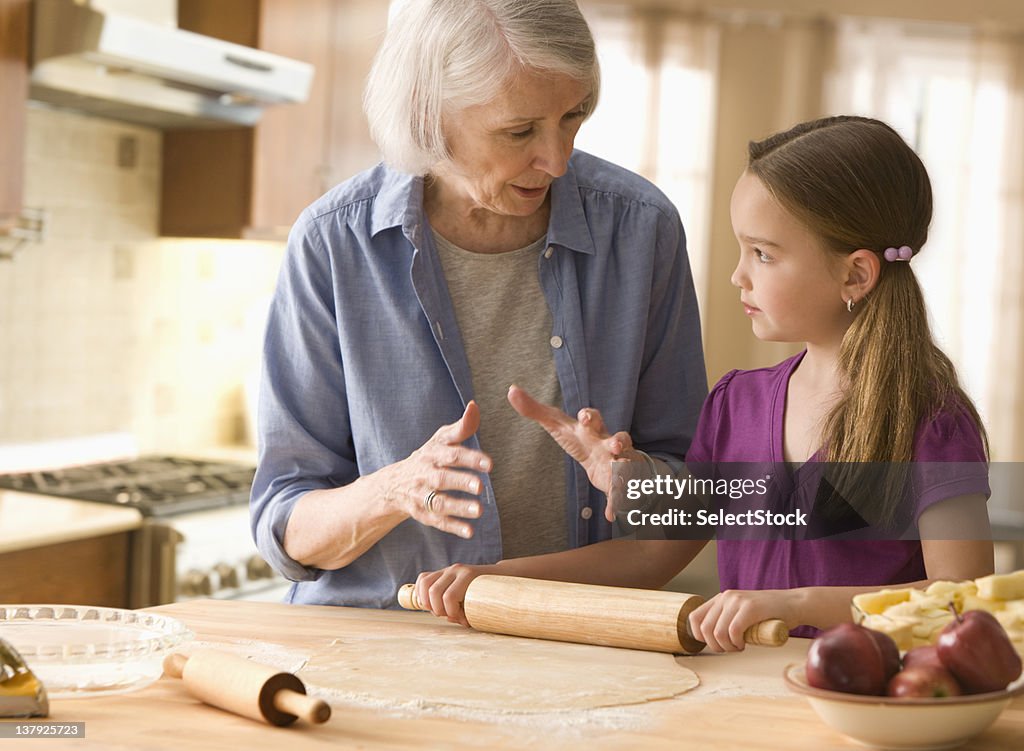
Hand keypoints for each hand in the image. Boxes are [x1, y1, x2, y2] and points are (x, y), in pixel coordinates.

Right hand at [383, 401, 491, 537]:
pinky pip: (437, 521)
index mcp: (432, 454)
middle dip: (461, 482)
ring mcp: (421, 495)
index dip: (470, 459)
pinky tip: (470, 532)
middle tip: (480, 486)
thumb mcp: (440, 440)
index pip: (451, 454)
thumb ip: (461, 427)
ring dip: (459, 507)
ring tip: (479, 511)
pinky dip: (453, 527)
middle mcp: (424, 474)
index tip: (489, 464)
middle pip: (442, 478)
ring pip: (439, 502)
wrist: (393, 484)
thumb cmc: (428, 458)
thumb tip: (475, 406)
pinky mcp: (421, 513)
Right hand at [413, 563, 496, 626]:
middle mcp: (455, 569)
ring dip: (427, 602)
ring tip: (438, 611)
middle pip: (434, 591)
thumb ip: (470, 612)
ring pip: (425, 584)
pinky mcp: (441, 572)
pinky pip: (423, 579)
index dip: (452, 613)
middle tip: (449, 616)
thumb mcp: (486, 604)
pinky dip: (421, 592)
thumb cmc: (492, 594)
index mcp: (468, 575)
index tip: (462, 620)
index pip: (449, 597)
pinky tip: (428, 603)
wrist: (498, 575)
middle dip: (438, 610)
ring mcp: (447, 569)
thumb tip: (454, 619)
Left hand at [507, 384, 641, 520]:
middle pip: (619, 439)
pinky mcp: (618, 482)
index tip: (584, 418)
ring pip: (626, 466)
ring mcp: (618, 462)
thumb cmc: (580, 438)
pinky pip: (620, 494)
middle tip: (615, 446)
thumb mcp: (557, 425)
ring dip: (625, 472)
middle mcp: (609, 443)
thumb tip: (511, 390)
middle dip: (619, 442)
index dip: (590, 416)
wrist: (607, 458)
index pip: (594, 418)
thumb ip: (534, 409)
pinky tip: (611, 515)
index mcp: (591, 429)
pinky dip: (616, 504)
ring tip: (621, 480)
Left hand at [687, 589, 796, 651]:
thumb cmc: (769, 614)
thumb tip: (710, 638)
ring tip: (738, 647)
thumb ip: (726, 620)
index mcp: (721, 598)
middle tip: (730, 649)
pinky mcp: (750, 608)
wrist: (794, 604)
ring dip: (726, 647)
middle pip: (704, 628)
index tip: (714, 644)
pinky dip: (736, 643)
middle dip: (715, 646)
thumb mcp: (741, 613)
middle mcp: (726, 597)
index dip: (700, 637)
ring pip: (717, 632)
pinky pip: (733, 631)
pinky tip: (744, 644)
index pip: (694, 618)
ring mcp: (738, 601)